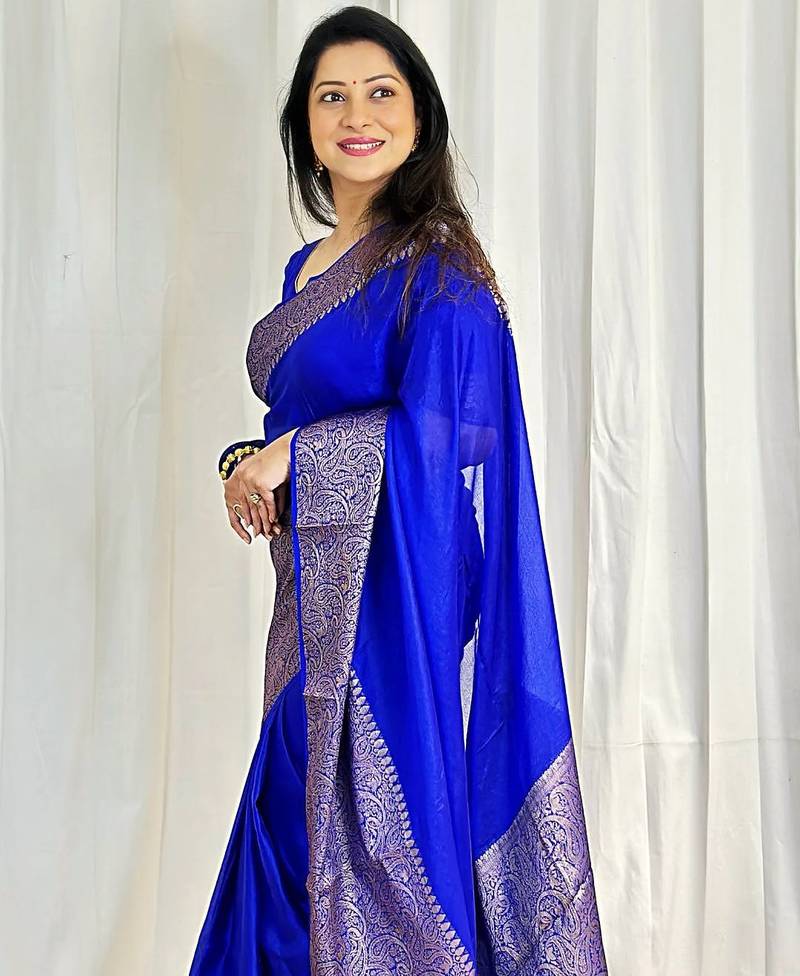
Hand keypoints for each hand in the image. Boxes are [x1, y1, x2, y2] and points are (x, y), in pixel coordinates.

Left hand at [223, 428, 297, 543]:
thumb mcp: (270, 478)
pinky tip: (274, 521)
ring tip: (268, 532)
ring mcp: (250, 480)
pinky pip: (267, 503)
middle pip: (248, 506)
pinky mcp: (260, 483)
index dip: (244, 518)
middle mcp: (242, 477)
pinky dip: (272, 513)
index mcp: (241, 474)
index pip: (239, 502)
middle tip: (260, 534)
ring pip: (257, 506)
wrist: (289, 449)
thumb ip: (265, 495)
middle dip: (256, 523)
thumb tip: (266, 514)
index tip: (249, 529)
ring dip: (264, 522)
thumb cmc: (282, 461)